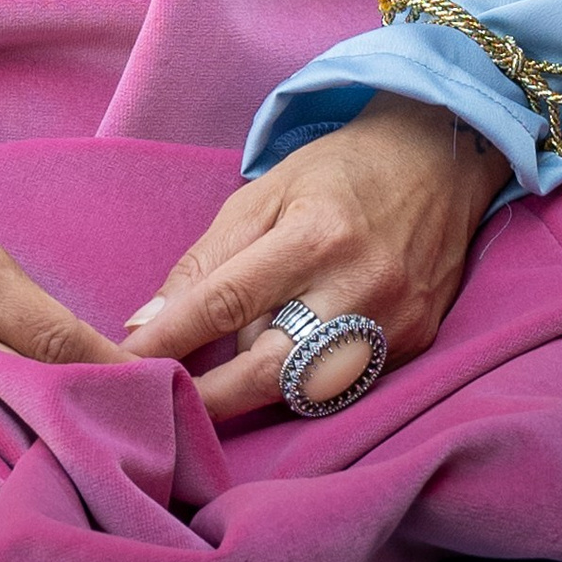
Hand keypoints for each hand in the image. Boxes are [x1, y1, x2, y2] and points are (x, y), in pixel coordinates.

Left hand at [119, 101, 504, 422]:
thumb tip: (148, 320)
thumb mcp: (263, 191)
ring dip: (256, 389)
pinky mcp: (414, 344)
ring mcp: (393, 322)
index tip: (123, 361)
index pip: (226, 301)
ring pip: (304, 388)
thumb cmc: (338, 170)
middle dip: (208, 395)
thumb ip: (208, 258)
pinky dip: (304, 379)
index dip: (171, 338)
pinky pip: (341, 384)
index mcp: (314, 234)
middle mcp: (359, 284)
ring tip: (222, 378)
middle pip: (268, 368)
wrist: (438, 157)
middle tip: (159, 404)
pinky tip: (286, 360)